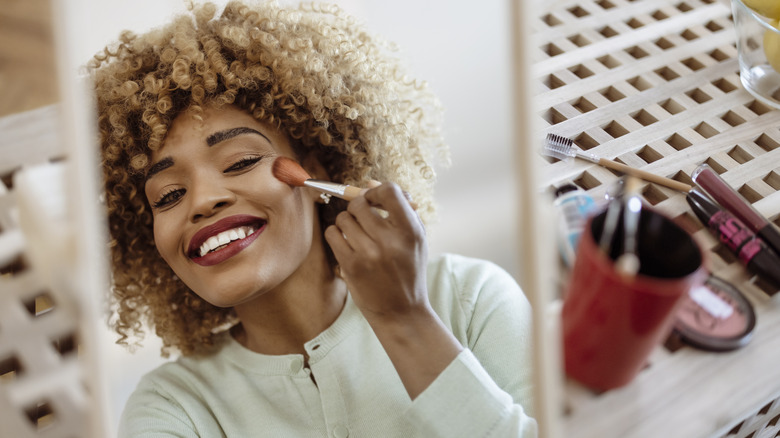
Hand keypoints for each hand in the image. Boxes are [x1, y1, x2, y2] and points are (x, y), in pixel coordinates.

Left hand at [324, 182, 427, 322]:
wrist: (402, 311)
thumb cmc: (408, 269)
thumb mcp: (414, 238)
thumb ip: (398, 208)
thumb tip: (369, 183)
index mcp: (411, 231)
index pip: (389, 191)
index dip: (377, 191)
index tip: (374, 200)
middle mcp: (390, 240)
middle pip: (360, 203)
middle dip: (358, 207)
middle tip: (363, 218)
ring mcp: (369, 254)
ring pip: (343, 218)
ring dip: (347, 222)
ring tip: (357, 234)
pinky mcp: (351, 266)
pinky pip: (333, 234)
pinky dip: (337, 235)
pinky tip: (347, 244)